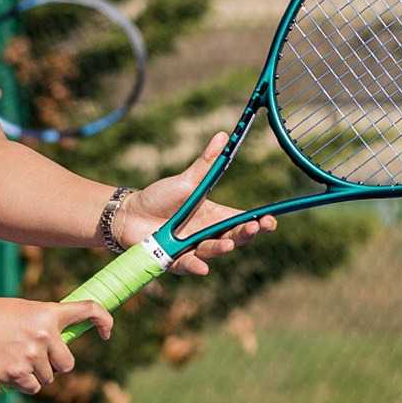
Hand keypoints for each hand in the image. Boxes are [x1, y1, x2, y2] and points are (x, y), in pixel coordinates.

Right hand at [0, 295, 112, 394]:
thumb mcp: (25, 311)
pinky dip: (22, 383)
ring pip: (47, 379)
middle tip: (32, 355)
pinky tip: (6, 367)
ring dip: (34, 374)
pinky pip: (32, 388)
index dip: (104, 321)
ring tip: (12, 357)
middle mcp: (45, 335)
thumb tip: (62, 345)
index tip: (106, 332)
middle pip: (66, 364)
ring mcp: (31, 356)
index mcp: (49, 313)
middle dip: (53, 364)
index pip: (89, 310)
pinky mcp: (17, 374)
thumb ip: (46, 325)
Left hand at [115, 131, 273, 276]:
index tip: (271, 219)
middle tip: (256, 227)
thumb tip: (223, 135)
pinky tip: (203, 267)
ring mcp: (193, 249)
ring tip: (228, 243)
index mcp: (215, 217)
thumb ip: (207, 163)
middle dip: (246, 234)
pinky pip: (188, 265)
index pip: (243, 221)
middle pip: (234, 237)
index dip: (260, 223)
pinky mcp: (175, 260)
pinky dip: (196, 266)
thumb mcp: (187, 181)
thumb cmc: (159, 197)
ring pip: (212, 251)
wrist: (130, 213)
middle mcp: (208, 235)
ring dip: (221, 248)